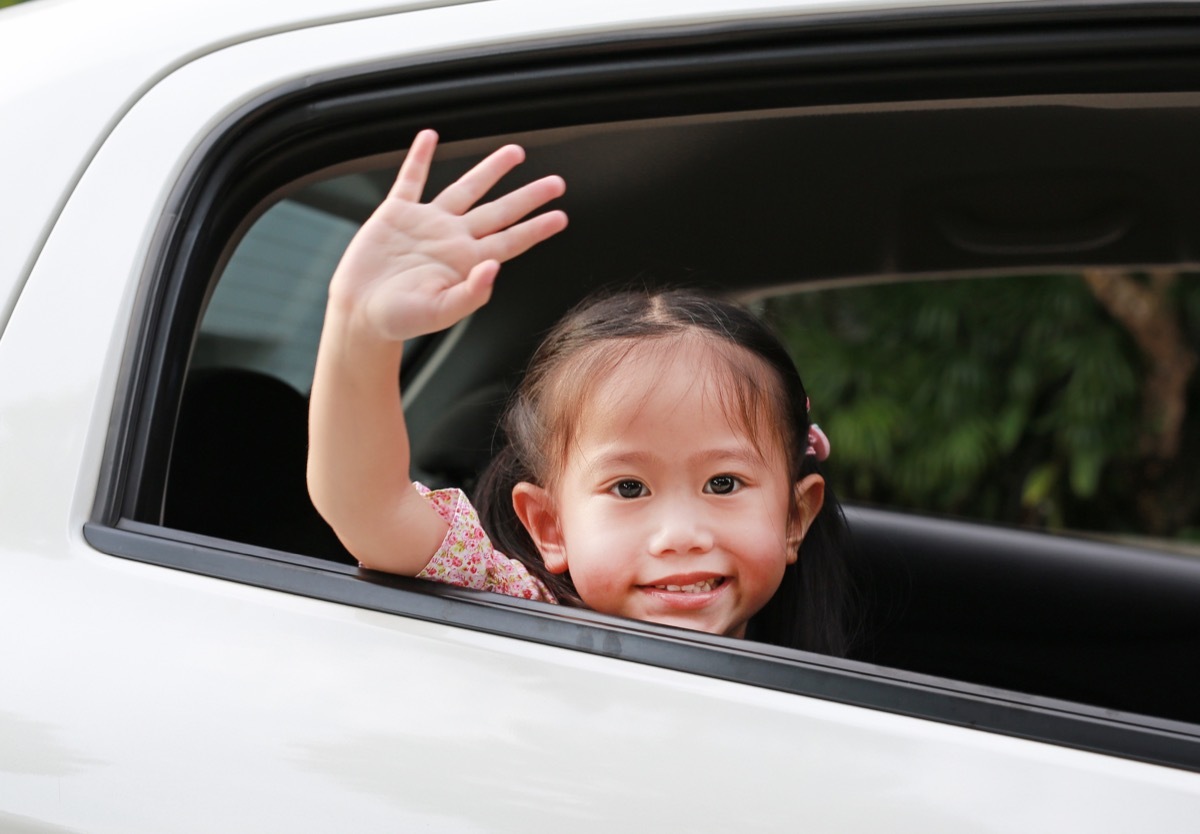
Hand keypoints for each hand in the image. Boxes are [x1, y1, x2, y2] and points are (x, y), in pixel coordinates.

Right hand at [330, 129, 567, 340]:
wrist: (361, 313)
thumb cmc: (400, 320)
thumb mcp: (439, 313)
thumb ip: (471, 293)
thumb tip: (495, 267)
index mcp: (466, 261)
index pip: (511, 240)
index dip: (537, 228)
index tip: (561, 216)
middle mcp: (452, 238)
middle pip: (499, 210)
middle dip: (528, 196)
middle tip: (557, 183)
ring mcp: (426, 222)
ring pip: (466, 188)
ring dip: (490, 170)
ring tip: (515, 152)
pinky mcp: (396, 213)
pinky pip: (411, 179)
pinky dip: (419, 157)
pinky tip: (430, 137)